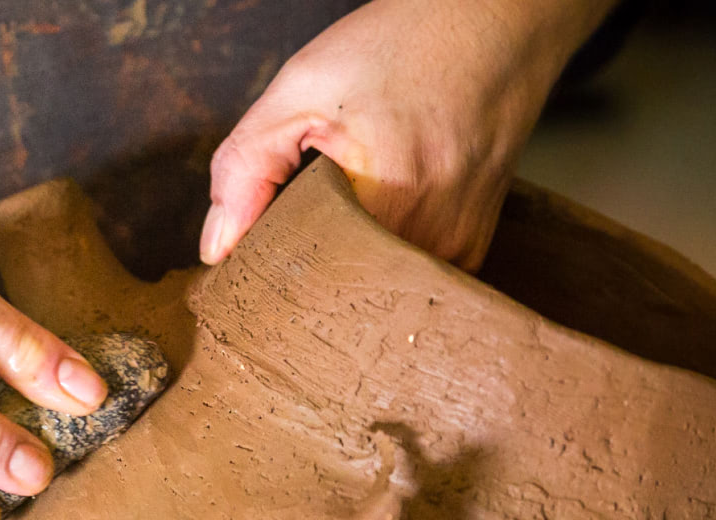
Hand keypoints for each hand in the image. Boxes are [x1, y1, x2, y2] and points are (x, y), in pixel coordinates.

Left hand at [200, 0, 608, 270]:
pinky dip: (377, 257)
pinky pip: (404, 278)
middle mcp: (433, 245)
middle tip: (296, 222)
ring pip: (372, 292)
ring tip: (341, 211)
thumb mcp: (303, 90)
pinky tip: (373, 218)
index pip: (303, 284)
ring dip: (343, 266)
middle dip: (305, 272)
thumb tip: (217, 249)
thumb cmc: (405, 46)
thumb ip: (246, 169)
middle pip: (339, 296)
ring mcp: (459, 255)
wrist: (498, 25)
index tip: (255, 249)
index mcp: (389, 208)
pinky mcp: (470, 253)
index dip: (269, 273)